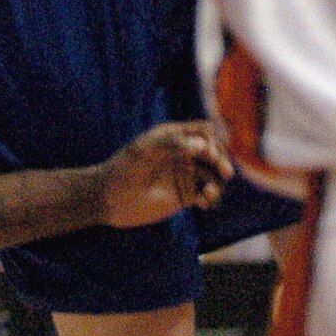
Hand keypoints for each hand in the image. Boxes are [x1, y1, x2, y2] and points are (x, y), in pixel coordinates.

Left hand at [97, 121, 232, 227]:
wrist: (110, 198)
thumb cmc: (123, 168)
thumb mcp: (143, 151)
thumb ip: (171, 144)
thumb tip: (202, 146)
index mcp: (173, 136)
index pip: (204, 132)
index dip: (212, 140)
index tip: (209, 153)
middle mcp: (183, 154)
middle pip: (214, 153)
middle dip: (222, 161)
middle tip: (225, 172)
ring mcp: (185, 175)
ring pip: (213, 175)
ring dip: (217, 182)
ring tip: (209, 194)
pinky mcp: (185, 196)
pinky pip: (207, 195)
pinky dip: (211, 198)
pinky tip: (204, 203)